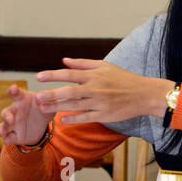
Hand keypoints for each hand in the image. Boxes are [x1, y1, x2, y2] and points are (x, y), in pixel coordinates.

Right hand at [0, 83, 52, 146]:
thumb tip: (46, 97)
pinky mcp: (15, 135)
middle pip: (6, 112)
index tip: (14, 88)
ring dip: (1, 129)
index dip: (13, 90)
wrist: (43, 124)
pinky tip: (7, 140)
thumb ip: (48, 101)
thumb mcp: (49, 104)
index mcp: (22, 100)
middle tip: (10, 119)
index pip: (16, 94)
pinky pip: (9, 137)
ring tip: (1, 132)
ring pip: (3, 126)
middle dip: (6, 116)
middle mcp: (15, 111)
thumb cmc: (44, 109)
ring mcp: (13, 124)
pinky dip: (7, 139)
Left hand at [33, 58, 173, 124]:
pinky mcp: (104, 115)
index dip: (53, 75)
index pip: (70, 74)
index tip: (38, 77)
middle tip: (37, 96)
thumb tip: (64, 60)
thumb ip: (83, 63)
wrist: (144, 94)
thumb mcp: (104, 66)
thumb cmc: (123, 78)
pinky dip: (74, 119)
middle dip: (52, 94)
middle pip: (69, 91)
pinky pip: (86, 118)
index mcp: (94, 75)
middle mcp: (95, 88)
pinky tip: (62, 120)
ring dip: (57, 107)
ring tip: (43, 108)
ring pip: (75, 106)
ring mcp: (99, 103)